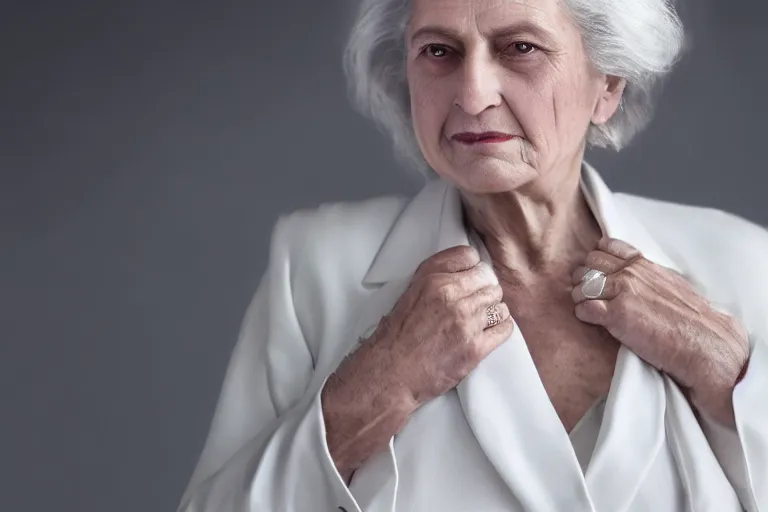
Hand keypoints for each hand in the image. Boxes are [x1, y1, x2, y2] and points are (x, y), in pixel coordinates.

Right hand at [322, 245, 513, 474]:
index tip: (469, 280)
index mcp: (431, 278)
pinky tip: (488, 334)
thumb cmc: (397, 336)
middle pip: (488, 280)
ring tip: (480, 322)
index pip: (470, 256)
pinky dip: (500, 330)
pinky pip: (505, 328)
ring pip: (499, 304)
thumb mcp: (410, 293)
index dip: (472, 269)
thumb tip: (466, 273)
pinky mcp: (475, 346)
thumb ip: (437, 278)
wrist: (391, 373)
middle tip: (475, 306)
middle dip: (484, 292)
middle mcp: (449, 294)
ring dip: (493, 312)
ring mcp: (465, 321)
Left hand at [570, 237, 749, 425]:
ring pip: (581, 286)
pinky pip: (583, 309)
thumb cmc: (691, 319)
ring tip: (589, 310)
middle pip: (587, 265)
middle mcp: (629, 274)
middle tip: (588, 295)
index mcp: (642, 264)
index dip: (596, 260)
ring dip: (580, 298)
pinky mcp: (615, 316)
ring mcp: (621, 292)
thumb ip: (648, 275)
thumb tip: (633, 273)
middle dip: (583, 279)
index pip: (604, 247)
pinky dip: (582, 314)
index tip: (597, 273)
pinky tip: (591, 321)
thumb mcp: (670, 284)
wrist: (704, 344)